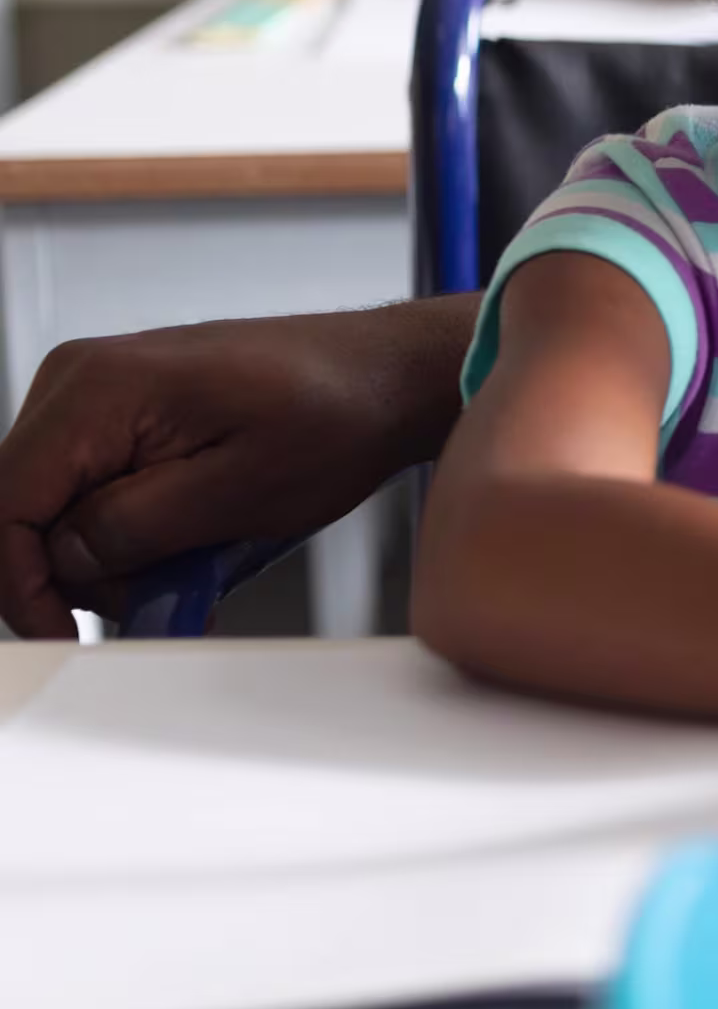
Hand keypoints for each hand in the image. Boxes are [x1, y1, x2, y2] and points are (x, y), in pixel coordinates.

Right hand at [0, 303, 469, 638]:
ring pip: (59, 507)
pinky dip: (133, 528)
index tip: (65, 634)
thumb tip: (63, 563)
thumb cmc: (338, 411)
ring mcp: (99, 393)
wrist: (387, 374)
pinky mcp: (123, 411)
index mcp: (96, 389)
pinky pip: (95, 487)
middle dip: (79, 572)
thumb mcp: (238, 490)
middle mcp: (80, 381)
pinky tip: (192, 543)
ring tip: (196, 566)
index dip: (23, 585)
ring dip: (115, 555)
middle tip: (160, 596)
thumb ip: (135, 529)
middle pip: (23, 508)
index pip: (5, 504)